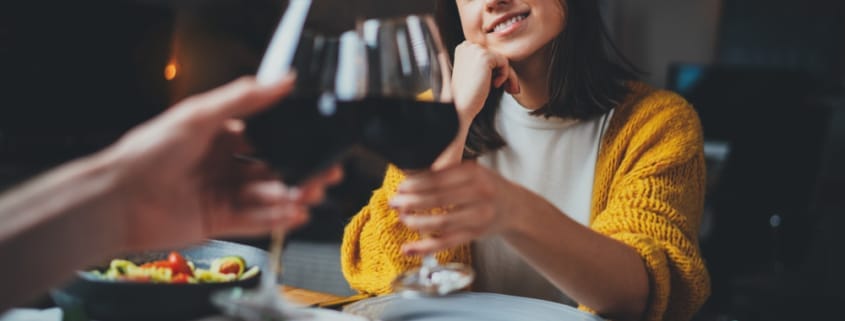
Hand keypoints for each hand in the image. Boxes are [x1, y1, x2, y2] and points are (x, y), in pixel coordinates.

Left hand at [102, 75, 342, 251]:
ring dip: (290, 195)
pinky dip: (275, 218)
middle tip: (326, 173)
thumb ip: (244, 98)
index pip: (264, 137)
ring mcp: (220, 194)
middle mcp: (221, 164)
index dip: (292, 142)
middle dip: (300, 172)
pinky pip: (253, 219)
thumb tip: (282, 79)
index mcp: (218, 135)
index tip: (317, 142)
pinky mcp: (217, 221)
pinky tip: (293, 214)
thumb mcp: (200, 115)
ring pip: (265, 195)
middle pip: (271, 168)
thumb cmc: (149, 152)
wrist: (117, 199)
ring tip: (310, 195)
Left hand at [388, 162, 525, 254]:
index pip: (438, 179)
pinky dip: (425, 247)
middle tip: (393, 202)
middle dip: (411, 202)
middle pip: (438, 199)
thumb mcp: (471, 172)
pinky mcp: (475, 235)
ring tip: (402, 219)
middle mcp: (479, 193)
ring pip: (441, 222)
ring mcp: (479, 216)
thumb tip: (407, 175)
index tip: (400, 187)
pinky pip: (447, 243)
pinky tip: (408, 249)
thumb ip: (445, 172)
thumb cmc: (484, 186)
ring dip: (416, 222)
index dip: (415, 184)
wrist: (514, 207)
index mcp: (474, 173)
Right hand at [451, 41, 519, 122]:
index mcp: (464, 49)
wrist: (461, 105)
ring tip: (502, 87)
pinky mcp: (484, 56)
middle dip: (504, 72)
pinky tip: (494, 85)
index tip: (498, 83)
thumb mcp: (477, 74)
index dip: (496, 69)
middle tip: (508, 87)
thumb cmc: (469, 95)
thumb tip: (506, 62)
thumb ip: (487, 64)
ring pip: (502, 59)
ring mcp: (475, 50)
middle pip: (496, 55)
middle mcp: (468, 46)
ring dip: (507, 75)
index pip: (489, 54)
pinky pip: (505, 62)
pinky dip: (504, 76)